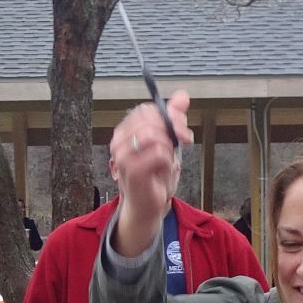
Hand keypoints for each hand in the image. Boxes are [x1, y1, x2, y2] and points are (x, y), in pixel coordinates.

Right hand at [108, 89, 190, 257]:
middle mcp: (119, 141)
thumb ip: (173, 118)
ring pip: (153, 134)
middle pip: (149, 119)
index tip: (182, 130)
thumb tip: (182, 95)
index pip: (146, 110)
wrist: (147, 206)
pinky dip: (168, 160)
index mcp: (125, 131)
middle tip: (183, 141)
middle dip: (173, 128)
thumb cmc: (154, 175)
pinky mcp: (132, 171)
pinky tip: (165, 169)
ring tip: (170, 158)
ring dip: (169, 146)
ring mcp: (123, 156)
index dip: (168, 116)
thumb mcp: (167, 142)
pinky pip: (158, 153)